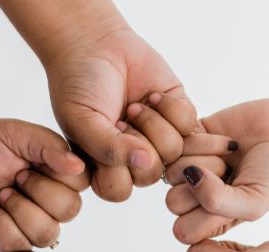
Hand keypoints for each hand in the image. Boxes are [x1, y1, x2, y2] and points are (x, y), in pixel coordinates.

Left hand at [0, 119, 89, 251]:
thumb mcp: (12, 134)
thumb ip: (49, 145)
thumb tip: (78, 165)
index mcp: (54, 172)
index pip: (81, 181)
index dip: (58, 173)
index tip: (29, 162)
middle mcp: (49, 200)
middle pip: (71, 209)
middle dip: (37, 191)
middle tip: (12, 179)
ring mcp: (33, 225)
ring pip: (49, 232)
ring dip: (19, 210)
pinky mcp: (13, 247)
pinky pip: (22, 244)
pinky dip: (0, 224)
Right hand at [46, 28, 196, 201]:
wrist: (95, 44)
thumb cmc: (79, 85)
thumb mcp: (82, 120)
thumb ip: (108, 149)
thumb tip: (146, 161)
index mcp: (105, 168)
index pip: (119, 190)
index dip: (116, 165)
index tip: (104, 135)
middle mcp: (135, 159)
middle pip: (151, 174)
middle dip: (137, 141)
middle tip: (122, 117)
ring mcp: (159, 139)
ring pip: (173, 152)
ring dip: (153, 123)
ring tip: (135, 106)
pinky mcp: (179, 116)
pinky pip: (189, 126)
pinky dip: (171, 107)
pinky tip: (153, 96)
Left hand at [164, 97, 268, 243]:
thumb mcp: (254, 202)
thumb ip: (218, 203)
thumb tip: (189, 177)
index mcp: (209, 221)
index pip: (183, 231)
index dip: (202, 217)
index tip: (231, 201)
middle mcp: (195, 197)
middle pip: (173, 203)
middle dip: (205, 187)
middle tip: (232, 175)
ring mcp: (188, 169)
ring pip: (171, 173)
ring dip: (206, 161)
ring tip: (230, 158)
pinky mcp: (187, 141)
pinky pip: (176, 144)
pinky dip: (204, 141)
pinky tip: (226, 142)